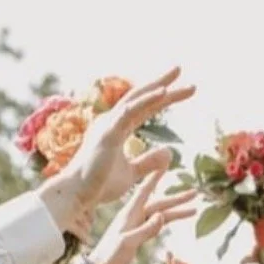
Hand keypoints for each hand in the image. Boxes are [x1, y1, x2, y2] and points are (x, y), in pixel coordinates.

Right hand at [38, 67, 194, 237]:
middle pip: (141, 97)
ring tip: (177, 72)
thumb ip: (148, 162)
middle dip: (162, 82)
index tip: (184, 90)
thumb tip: (169, 153)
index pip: (144, 108)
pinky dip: (146, 100)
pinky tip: (162, 92)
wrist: (79, 194)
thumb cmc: (100, 185)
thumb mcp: (131, 173)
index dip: (163, 99)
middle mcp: (113, 121)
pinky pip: (130, 112)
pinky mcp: (109, 133)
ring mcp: (109, 124)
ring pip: (137, 99)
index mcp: (117, 128)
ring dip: (158, 85)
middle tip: (180, 69)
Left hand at [86, 170, 195, 263]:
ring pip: (161, 214)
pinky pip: (157, 224)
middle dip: (177, 199)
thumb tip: (162, 216)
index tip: (165, 165)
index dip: (155, 178)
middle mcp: (134, 216)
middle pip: (159, 203)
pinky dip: (169, 220)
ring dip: (177, 211)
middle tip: (195, 192)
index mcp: (130, 214)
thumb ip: (145, 230)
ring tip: (194, 209)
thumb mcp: (128, 243)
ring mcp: (136, 225)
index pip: (145, 191)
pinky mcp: (138, 235)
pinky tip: (177, 218)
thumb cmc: (111, 256)